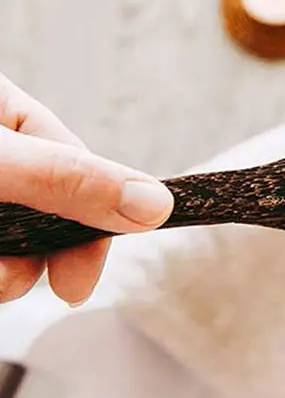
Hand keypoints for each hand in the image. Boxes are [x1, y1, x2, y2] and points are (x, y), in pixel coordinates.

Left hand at [0, 73, 173, 305]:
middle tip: (10, 283)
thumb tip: (156, 204)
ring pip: (12, 235)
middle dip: (34, 254)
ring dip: (3, 269)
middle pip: (42, 206)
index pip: (74, 165)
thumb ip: (66, 179)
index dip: (86, 228)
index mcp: (6, 109)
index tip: (76, 288)